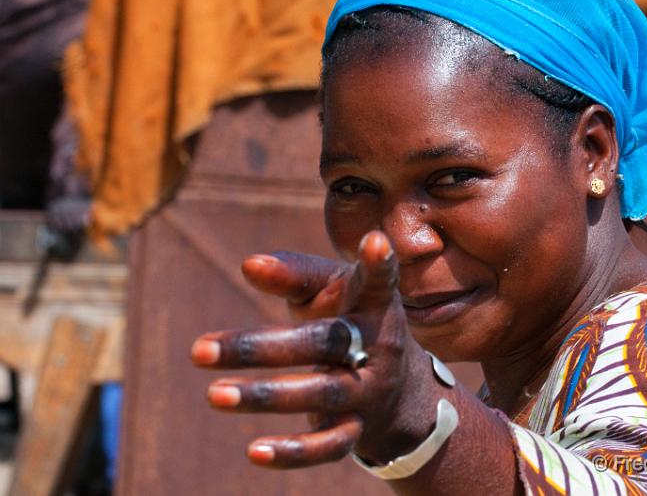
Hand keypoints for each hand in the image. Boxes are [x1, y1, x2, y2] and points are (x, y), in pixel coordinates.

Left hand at [190, 231, 433, 468]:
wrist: (399, 389)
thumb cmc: (350, 321)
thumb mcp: (331, 290)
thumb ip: (294, 273)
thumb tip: (249, 265)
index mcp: (374, 304)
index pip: (377, 281)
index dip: (378, 264)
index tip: (374, 242)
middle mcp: (379, 345)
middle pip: (325, 342)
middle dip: (262, 348)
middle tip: (199, 351)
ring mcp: (370, 390)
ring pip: (322, 394)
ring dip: (267, 397)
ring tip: (214, 395)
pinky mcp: (358, 428)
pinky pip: (329, 445)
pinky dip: (294, 452)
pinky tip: (253, 451)